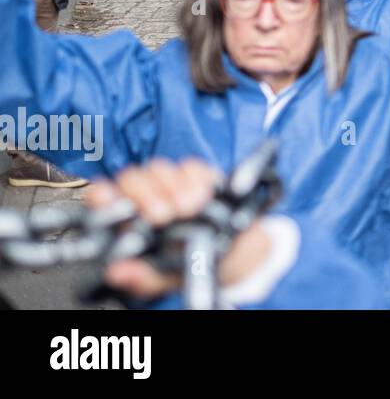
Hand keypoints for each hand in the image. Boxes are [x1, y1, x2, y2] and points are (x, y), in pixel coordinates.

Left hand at [86, 159, 270, 298]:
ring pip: (158, 169)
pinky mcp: (196, 176)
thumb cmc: (187, 265)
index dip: (103, 195)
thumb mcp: (163, 279)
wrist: (230, 255)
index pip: (102, 196)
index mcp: (127, 221)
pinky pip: (189, 167)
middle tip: (162, 216)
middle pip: (130, 178)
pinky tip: (201, 198)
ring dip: (172, 188)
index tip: (109, 199)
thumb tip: (116, 273)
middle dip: (145, 195)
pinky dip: (195, 180)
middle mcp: (143, 198)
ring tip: (187, 210)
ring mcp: (169, 184)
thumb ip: (140, 277)